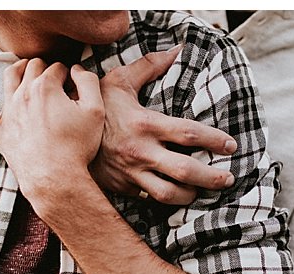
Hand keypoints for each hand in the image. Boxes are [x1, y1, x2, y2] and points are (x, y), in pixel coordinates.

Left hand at [0, 59, 103, 202]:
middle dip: (47, 68)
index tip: (74, 86)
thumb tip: (76, 68)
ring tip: (28, 69)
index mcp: (46, 86)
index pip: (58, 67)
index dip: (68, 74)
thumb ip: (88, 81)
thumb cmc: (76, 147)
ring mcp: (9, 109)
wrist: (54, 179)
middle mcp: (24, 93)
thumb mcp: (95, 111)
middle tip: (56, 80)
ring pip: (11, 75)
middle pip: (34, 67)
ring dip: (21, 67)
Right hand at [91, 45, 236, 204]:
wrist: (63, 137)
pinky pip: (149, 200)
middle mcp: (142, 151)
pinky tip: (177, 198)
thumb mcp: (118, 81)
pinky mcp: (124, 187)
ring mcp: (132, 173)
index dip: (214, 140)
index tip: (230, 145)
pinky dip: (166, 202)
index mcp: (145, 124)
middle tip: (227, 179)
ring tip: (202, 192)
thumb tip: (176, 51)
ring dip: (191, 196)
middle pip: (185, 170)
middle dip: (211, 177)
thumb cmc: (96, 108)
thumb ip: (149, 66)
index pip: (188, 133)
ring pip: (169, 194)